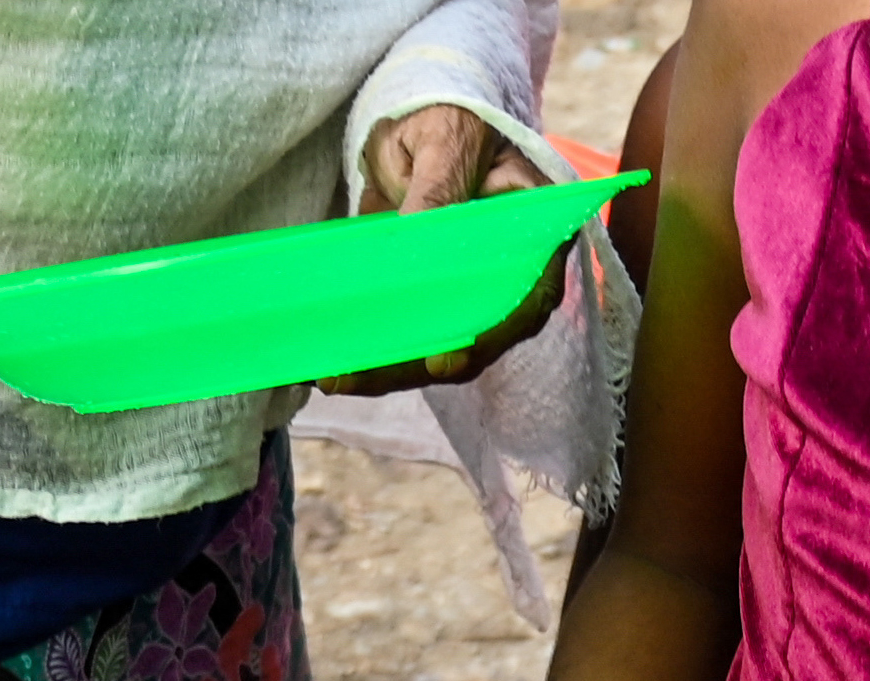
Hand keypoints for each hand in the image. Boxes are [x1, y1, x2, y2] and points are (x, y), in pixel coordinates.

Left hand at [314, 102, 562, 392]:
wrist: (421, 119)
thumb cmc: (445, 115)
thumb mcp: (442, 140)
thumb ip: (437, 190)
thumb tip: (419, 240)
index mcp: (536, 227)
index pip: (529, 294)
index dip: (491, 333)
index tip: (444, 358)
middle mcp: (515, 270)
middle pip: (480, 336)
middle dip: (414, 362)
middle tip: (356, 374)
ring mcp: (477, 290)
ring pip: (443, 345)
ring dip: (389, 368)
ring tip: (334, 376)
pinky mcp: (440, 299)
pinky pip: (415, 336)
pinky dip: (377, 353)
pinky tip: (333, 367)